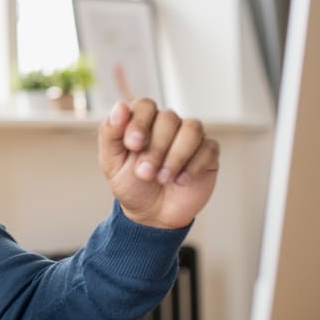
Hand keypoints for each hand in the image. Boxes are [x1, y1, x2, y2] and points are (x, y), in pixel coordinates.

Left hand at [98, 99, 219, 228]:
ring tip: (162, 179)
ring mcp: (189, 137)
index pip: (145, 105)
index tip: (133, 145)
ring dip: (176, 156)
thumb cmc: (130, 184)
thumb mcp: (111, 163)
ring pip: (191, 129)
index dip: (140, 122)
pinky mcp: (207, 153)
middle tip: (145, 173)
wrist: (152, 214)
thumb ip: (110, 134)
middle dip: (156, 148)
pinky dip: (194, 165)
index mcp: (142, 121)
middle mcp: (167, 124)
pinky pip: (208, 147)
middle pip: (169, 118)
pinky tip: (180, 181)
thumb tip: (120, 107)